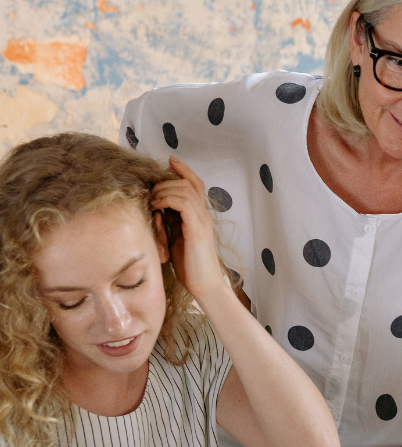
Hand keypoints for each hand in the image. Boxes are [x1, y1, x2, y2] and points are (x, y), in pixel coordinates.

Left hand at [150, 158, 225, 303]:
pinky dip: (168, 200)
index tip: (170, 160)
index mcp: (199, 216)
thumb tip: (154, 209)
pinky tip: (157, 207)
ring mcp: (202, 220)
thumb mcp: (175, 240)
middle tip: (151, 190)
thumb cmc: (190, 267)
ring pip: (186, 189)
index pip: (195, 184)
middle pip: (190, 183)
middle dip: (167, 180)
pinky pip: (184, 203)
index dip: (184, 170)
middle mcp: (204, 215)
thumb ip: (169, 223)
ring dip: (165, 190)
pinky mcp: (197, 229)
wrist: (205, 285)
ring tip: (152, 200)